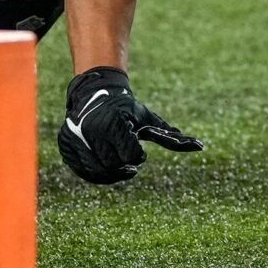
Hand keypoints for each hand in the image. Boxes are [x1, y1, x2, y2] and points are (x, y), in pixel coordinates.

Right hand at [56, 67, 202, 184]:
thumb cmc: (125, 108)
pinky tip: (105, 171)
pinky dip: (94, 174)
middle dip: (124, 166)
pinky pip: (82, 170)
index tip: (139, 155)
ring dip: (111, 174)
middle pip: (114, 166)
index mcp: (115, 122)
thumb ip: (168, 135)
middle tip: (131, 166)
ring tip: (121, 170)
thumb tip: (200, 146)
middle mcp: (93, 130)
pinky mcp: (66, 144)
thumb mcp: (146, 117)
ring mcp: (77, 137)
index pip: (131, 156)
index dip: (137, 157)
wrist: (93, 94)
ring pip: (98, 172)